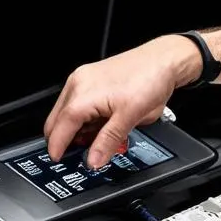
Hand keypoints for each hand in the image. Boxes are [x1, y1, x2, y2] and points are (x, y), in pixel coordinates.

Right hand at [44, 36, 202, 166]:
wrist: (164, 60)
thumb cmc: (150, 79)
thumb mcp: (130, 117)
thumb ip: (108, 141)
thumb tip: (93, 161)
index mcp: (83, 94)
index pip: (59, 127)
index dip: (57, 148)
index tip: (57, 160)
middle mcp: (79, 83)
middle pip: (57, 119)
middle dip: (63, 139)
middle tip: (77, 155)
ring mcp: (84, 78)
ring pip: (66, 111)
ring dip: (75, 128)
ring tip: (96, 139)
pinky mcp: (92, 77)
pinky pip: (77, 102)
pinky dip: (83, 117)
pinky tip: (99, 124)